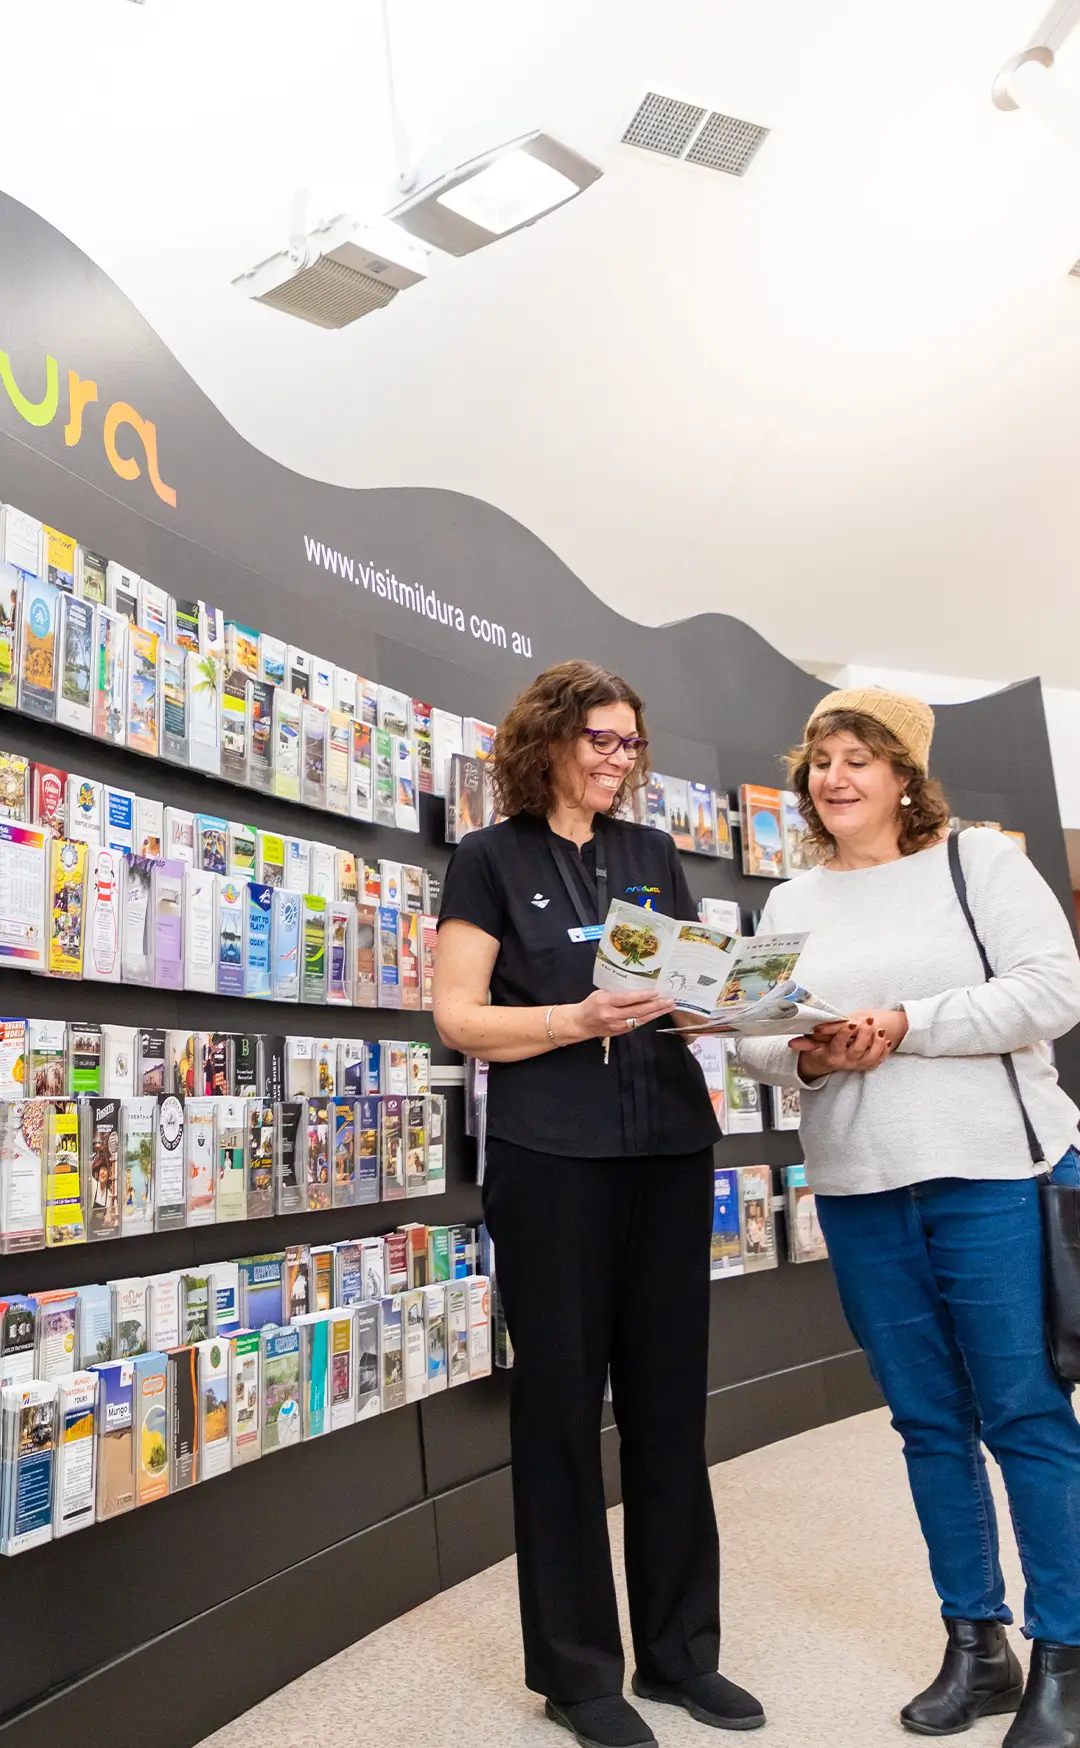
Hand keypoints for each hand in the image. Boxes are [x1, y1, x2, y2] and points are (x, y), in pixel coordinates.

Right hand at [561, 988, 676, 1042]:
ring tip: (669, 1006)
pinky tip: (658, 1013)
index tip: (656, 992)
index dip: (642, 996)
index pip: (627, 999)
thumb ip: (617, 992)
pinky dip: (649, 1018)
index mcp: (605, 1002)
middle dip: (656, 1006)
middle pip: (637, 1011)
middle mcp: (611, 1015)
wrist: (580, 1024)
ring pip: (640, 1019)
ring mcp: (617, 1026)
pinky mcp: (621, 1032)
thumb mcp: (601, 993)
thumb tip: (638, 988)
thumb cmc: (591, 1005)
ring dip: (656, 1013)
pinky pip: (637, 1024)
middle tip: (670, 1000)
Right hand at [789, 1011, 899, 1080]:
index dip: (845, 1033)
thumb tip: (791, 1044)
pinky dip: (884, 1051)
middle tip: (869, 1020)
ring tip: (880, 1030)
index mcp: (833, 1055)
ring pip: (870, 1057)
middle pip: (858, 1051)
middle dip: (864, 1035)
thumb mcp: (813, 1046)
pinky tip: (886, 1040)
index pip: (839, 1044)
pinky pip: (878, 1060)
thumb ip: (806, 1043)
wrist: (829, 1063)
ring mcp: (858, 1064)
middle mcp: (846, 1062)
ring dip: (877, 1044)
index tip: (851, 1022)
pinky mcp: (867, 1064)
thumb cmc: (821, 1051)